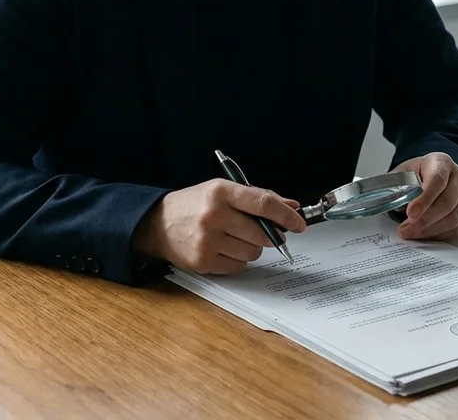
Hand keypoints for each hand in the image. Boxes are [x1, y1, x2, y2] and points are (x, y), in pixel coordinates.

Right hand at [133, 179, 305, 274]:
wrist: (157, 224)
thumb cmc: (194, 205)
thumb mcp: (222, 191)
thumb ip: (258, 197)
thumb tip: (292, 206)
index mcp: (220, 192)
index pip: (263, 203)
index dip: (286, 215)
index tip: (299, 223)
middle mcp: (213, 216)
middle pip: (262, 233)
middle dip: (269, 235)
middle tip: (263, 231)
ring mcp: (207, 241)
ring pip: (253, 252)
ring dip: (252, 247)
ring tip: (234, 237)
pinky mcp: (203, 262)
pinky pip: (239, 266)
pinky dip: (237, 259)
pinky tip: (223, 248)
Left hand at [393, 152, 457, 240]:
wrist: (428, 176)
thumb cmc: (415, 175)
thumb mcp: (402, 173)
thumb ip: (397, 186)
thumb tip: (395, 204)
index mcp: (441, 162)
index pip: (437, 180)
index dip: (425, 199)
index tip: (411, 213)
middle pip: (447, 202)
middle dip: (424, 220)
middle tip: (406, 229)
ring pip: (453, 218)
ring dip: (430, 230)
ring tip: (411, 233)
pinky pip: (457, 228)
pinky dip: (439, 235)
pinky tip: (424, 235)